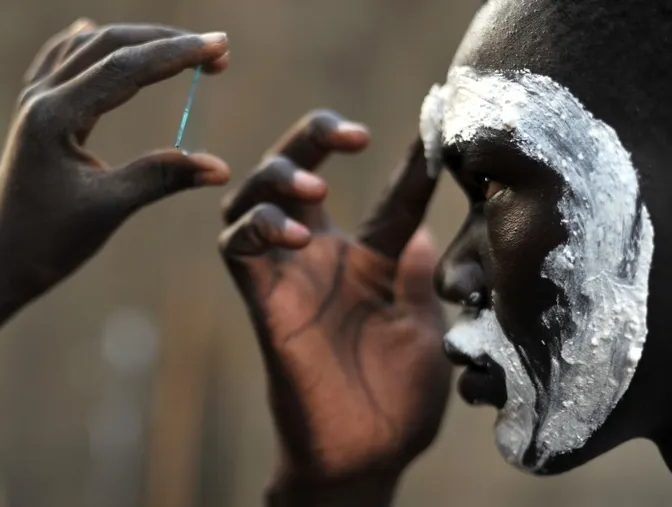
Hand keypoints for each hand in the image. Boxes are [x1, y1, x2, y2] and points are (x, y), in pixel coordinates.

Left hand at [0, 19, 230, 299]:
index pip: (126, 68)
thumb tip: (221, 168)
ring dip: (136, 41)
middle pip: (109, 45)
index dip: (177, 54)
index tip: (220, 48)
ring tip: (180, 47)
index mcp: (55, 116)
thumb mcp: (109, 209)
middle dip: (165, 43)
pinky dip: (88, 47)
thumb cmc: (48, 243)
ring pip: (88, 49)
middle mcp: (41, 98)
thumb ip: (162, 178)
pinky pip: (61, 62)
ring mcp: (33, 103)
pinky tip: (92, 34)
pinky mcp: (34, 116)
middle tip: (217, 51)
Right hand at [219, 111, 450, 502]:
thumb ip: (417, 273)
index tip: (434, 123)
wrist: (366, 458)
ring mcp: (289, 278)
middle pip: (297, 172)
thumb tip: (425, 225)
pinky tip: (291, 233)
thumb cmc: (397, 400)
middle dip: (312, 138)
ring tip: (314, 186)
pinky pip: (237, 251)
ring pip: (253, 200)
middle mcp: (323, 258)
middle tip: (349, 135)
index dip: (410, 160)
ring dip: (275, 177)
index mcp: (370, 260)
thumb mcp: (424, 325)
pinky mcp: (263, 304)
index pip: (388, 195)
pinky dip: (255, 228)